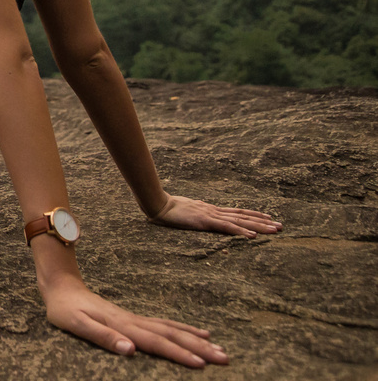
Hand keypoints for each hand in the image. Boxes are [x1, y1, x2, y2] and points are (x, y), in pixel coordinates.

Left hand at [43, 278, 227, 367]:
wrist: (61, 286)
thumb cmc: (65, 310)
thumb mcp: (77, 325)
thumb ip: (103, 337)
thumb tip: (130, 350)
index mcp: (123, 326)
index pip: (156, 342)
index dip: (179, 354)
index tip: (202, 364)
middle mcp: (134, 321)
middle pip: (171, 336)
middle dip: (198, 348)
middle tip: (225, 359)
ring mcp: (136, 318)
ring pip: (172, 330)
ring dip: (196, 340)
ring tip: (220, 349)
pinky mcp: (133, 318)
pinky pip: (165, 323)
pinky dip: (184, 328)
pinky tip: (198, 332)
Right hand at [149, 194, 281, 237]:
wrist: (158, 205)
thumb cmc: (169, 209)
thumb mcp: (187, 212)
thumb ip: (197, 215)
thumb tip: (202, 219)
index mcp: (211, 210)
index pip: (237, 212)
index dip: (253, 214)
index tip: (269, 217)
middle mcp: (215, 211)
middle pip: (243, 216)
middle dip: (263, 221)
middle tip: (281, 226)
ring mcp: (211, 216)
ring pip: (240, 221)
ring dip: (259, 226)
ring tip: (275, 230)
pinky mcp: (206, 222)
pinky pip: (227, 228)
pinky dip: (241, 231)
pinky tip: (253, 236)